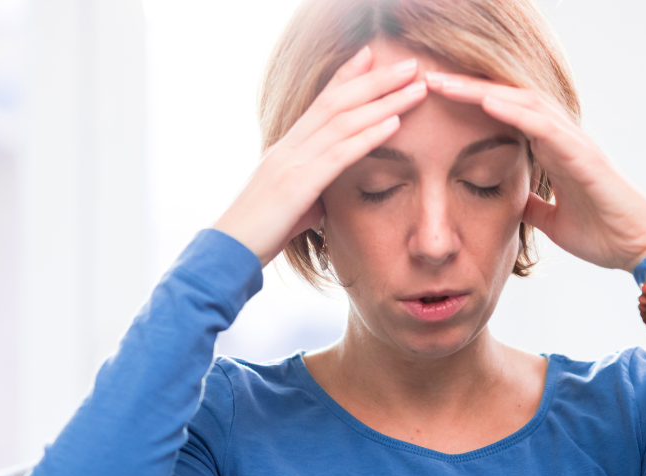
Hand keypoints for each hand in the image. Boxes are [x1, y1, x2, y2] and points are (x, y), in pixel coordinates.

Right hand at [214, 46, 427, 263]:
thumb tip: (327, 196)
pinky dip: (368, 137)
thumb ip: (312, 191)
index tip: (372, 56)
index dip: (348, 75)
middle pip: (338, 101)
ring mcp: (292, 162)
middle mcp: (290, 146)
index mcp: (288, 147)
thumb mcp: (292, 204)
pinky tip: (394, 124)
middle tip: (409, 64)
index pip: (322, 101)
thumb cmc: (259, 232)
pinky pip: (339, 155)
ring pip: (344, 121)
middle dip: (376, 80)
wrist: (229, 249)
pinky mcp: (298, 185)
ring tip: (416, 87)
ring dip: (384, 102)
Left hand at [424, 72, 645, 270]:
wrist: (637, 248)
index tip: (434, 100)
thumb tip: (513, 201)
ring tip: (446, 83)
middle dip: (467, 87)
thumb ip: (534, 206)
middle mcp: (562, 136)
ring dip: (482, 90)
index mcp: (553, 149)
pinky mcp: (584, 155)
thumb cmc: (603, 233)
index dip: (470, 104)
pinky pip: (544, 125)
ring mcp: (574, 141)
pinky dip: (515, 111)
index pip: (505, 115)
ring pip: (523, 102)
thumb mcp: (553, 221)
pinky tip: (486, 101)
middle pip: (509, 98)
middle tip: (427, 77)